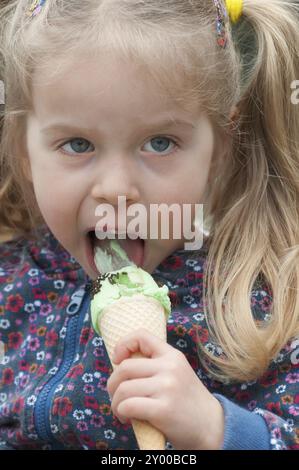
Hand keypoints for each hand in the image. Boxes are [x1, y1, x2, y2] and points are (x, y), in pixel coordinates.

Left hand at [106, 328, 223, 449]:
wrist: (211, 426)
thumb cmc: (186, 400)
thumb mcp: (176, 373)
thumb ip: (155, 365)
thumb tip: (119, 364)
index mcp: (172, 355)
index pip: (141, 335)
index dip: (123, 344)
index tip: (118, 360)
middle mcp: (170, 368)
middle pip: (124, 367)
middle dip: (112, 383)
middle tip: (116, 395)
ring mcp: (167, 388)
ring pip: (123, 389)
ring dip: (116, 402)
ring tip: (122, 410)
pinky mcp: (163, 409)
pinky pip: (128, 406)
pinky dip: (121, 412)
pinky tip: (127, 418)